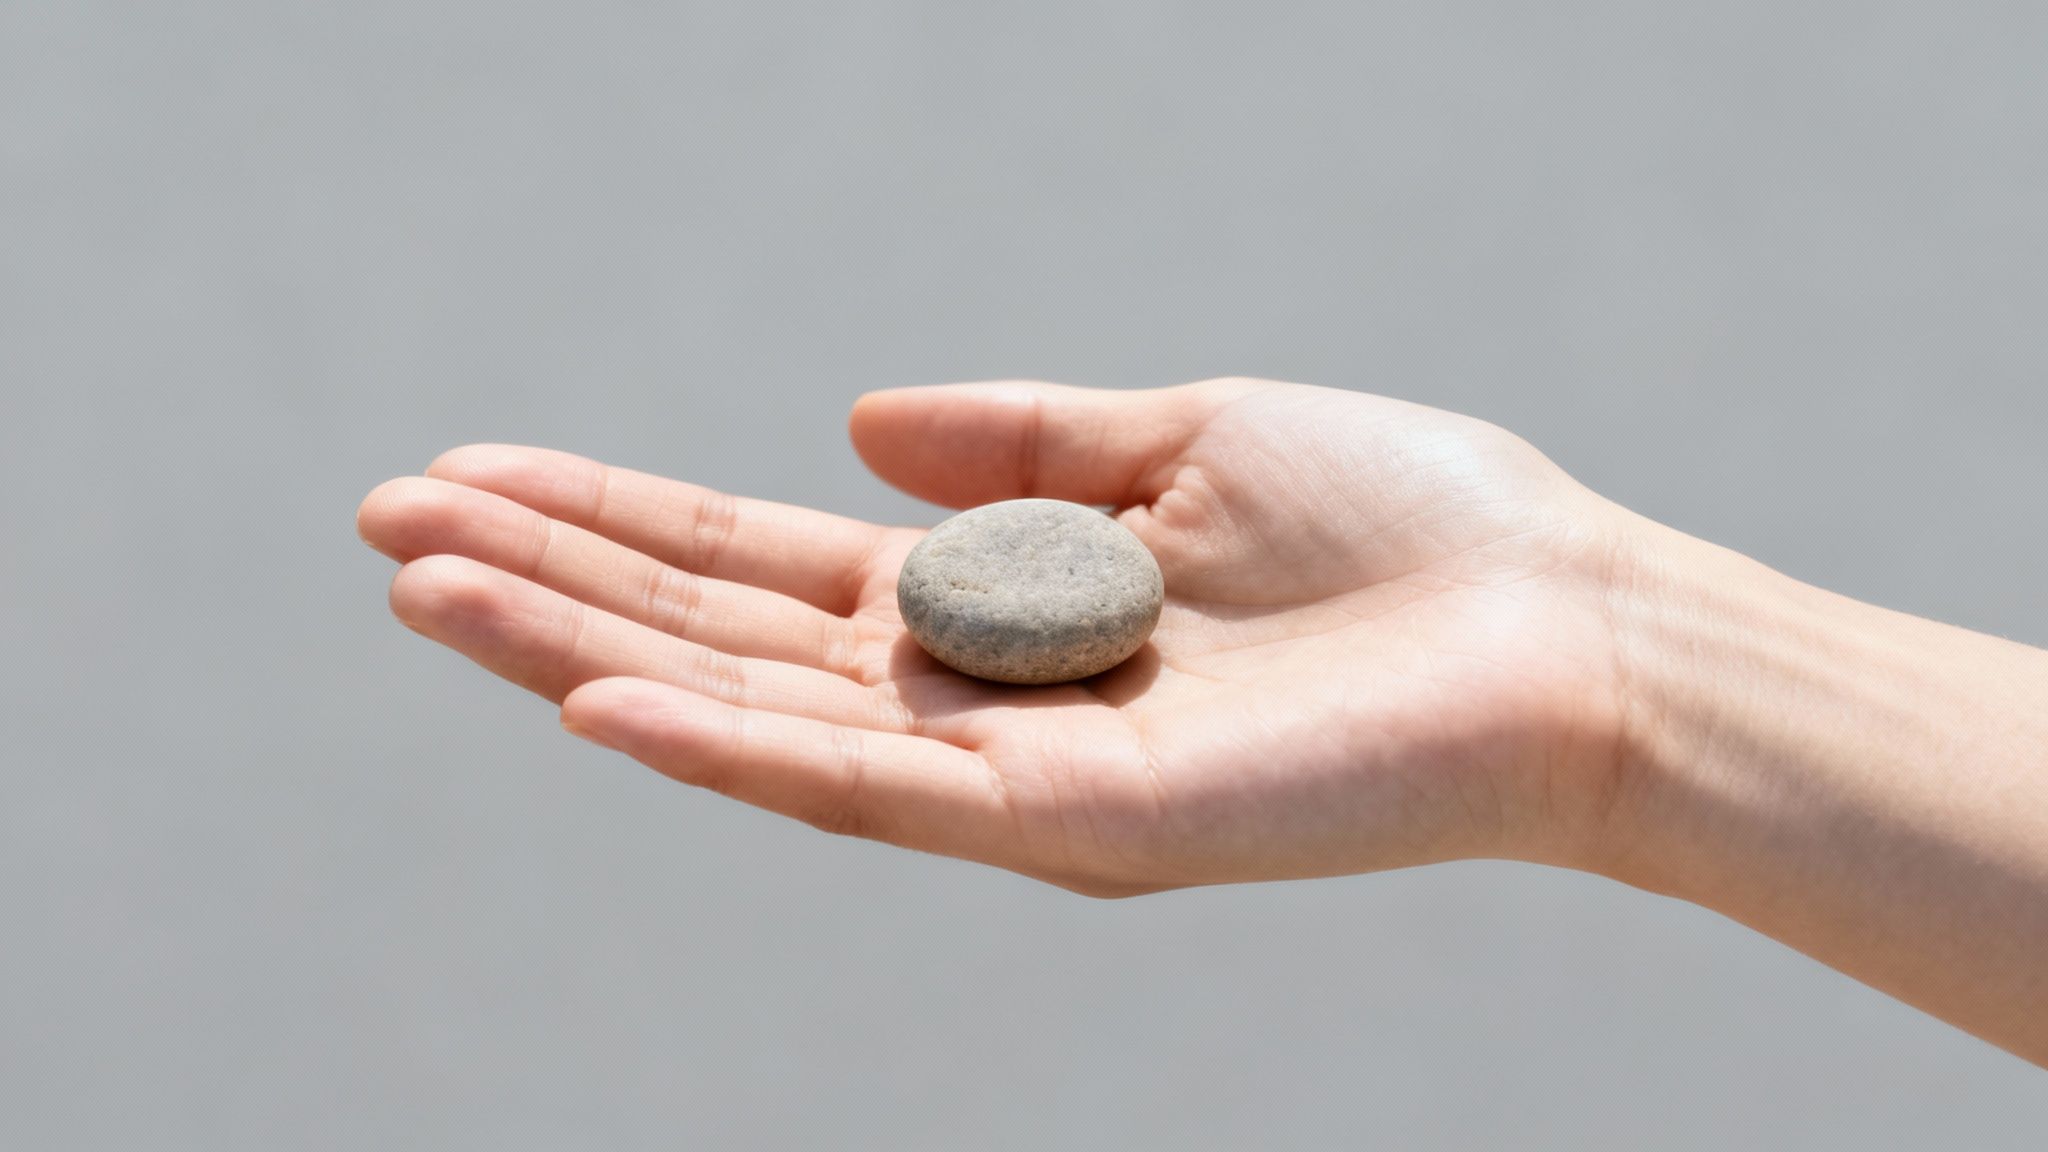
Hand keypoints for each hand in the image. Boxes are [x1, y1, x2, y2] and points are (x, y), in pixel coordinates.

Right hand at [358, 379, 1637, 894]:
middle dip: (550, 579)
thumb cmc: (1406, 529)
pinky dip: (727, 748)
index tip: (471, 470)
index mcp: (997, 597)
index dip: (613, 515)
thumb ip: (1022, 437)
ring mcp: (1008, 771)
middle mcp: (975, 692)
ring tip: (427, 589)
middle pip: (720, 634)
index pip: (758, 561)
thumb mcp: (1184, 434)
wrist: (1568, 632)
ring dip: (582, 651)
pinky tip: (595, 694)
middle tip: (384, 525)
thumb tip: (852, 416)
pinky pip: (868, 787)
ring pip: (754, 715)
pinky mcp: (1069, 826)